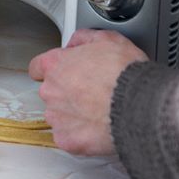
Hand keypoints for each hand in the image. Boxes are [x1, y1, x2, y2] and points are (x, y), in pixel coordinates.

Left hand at [28, 29, 148, 155]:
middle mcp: (51, 91)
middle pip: (51, 92)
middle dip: (67, 92)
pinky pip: (69, 138)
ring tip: (99, 111)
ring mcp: (57, 118)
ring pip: (59, 116)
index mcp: (56, 65)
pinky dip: (81, 135)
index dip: (50, 70)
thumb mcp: (108, 39)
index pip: (37, 67)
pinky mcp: (67, 140)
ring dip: (74, 114)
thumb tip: (76, 43)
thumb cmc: (126, 74)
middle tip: (92, 92)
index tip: (61, 73)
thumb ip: (84, 38)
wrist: (140, 105)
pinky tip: (98, 128)